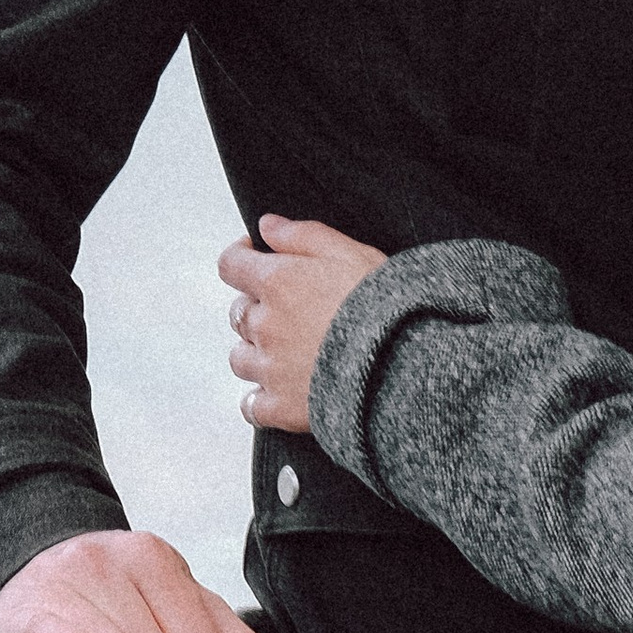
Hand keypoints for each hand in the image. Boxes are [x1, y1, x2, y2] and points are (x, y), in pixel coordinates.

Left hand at [221, 215, 387, 435]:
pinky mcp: (281, 407)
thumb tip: (267, 225)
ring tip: (285, 350)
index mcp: (277, 282)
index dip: (239, 256)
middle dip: (257, 306)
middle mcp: (266, 325)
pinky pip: (252, 406)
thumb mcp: (348, 251)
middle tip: (289, 308)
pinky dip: (259, 399)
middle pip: (238, 312)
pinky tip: (280, 391)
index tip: (251, 255)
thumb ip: (301, 235)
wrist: (401, 362)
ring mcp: (270, 369)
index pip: (231, 264)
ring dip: (255, 351)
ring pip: (240, 358)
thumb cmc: (381, 304)